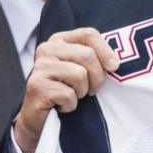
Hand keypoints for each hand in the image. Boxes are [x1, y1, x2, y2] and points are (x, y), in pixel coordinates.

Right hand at [14, 28, 119, 152]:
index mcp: (60, 40)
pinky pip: (68, 94)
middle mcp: (47, 49)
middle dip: (97, 77)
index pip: (89, 34)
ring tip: (73, 95)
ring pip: (79, 74)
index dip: (106, 51)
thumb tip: (115, 64)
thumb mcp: (81, 69)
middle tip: (91, 90)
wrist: (39, 117)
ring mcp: (40, 66)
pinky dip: (70, 104)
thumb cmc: (66, 91)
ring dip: (82, 91)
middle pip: (87, 55)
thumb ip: (94, 58)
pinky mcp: (36, 85)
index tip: (114, 67)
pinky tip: (62, 105)